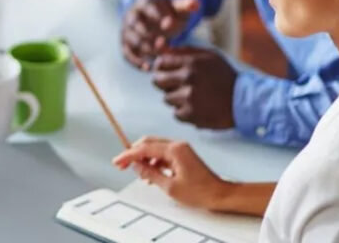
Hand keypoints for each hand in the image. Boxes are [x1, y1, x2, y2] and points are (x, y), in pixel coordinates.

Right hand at [112, 136, 228, 210]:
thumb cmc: (201, 191)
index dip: (128, 155)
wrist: (219, 194)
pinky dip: (153, 162)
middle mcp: (177, 145)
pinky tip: (149, 173)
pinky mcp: (182, 155)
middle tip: (122, 164)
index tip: (118, 161)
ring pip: (155, 149)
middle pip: (148, 143)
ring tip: (136, 172)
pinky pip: (162, 154)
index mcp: (174, 150)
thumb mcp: (170, 186)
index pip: (144, 148)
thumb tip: (137, 166)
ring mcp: (180, 149)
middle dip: (134, 153)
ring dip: (143, 158)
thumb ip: (150, 174)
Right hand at [121, 0, 199, 69]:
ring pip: (133, 41)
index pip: (149, 8)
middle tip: (165, 44)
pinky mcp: (125, 44)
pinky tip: (148, 68)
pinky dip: (136, 61)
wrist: (152, 19)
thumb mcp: (177, 7)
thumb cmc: (167, 13)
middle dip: (151, 36)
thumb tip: (196, 4)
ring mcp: (127, 31)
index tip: (170, 24)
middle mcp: (131, 16)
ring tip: (161, 56)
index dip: (159, 16)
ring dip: (146, 49)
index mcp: (144, 3)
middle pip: (138, 26)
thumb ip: (187, 5)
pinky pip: (127, 53)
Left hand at [151, 46, 235, 128]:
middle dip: (164, 82)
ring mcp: (189, 97)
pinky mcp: (192, 114)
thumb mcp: (209, 56)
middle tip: (175, 85)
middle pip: (157, 80)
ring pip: (166, 98)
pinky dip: (184, 112)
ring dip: (176, 98)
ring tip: (192, 96)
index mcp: (191, 62)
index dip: (162, 67)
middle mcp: (188, 78)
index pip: (161, 63)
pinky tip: (196, 107)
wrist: (245, 101)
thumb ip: (185, 51)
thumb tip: (162, 48)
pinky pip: (176, 113)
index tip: (167, 71)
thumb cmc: (225, 76)